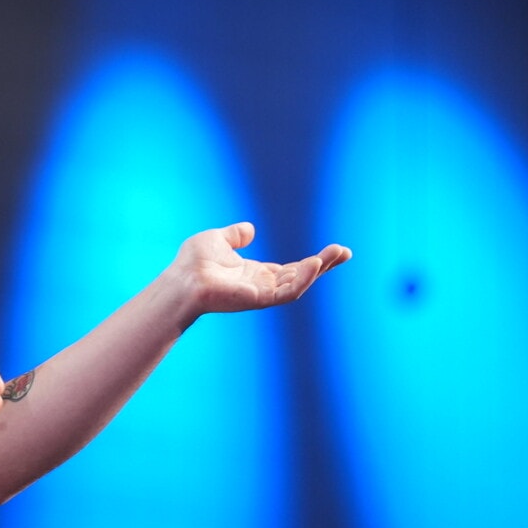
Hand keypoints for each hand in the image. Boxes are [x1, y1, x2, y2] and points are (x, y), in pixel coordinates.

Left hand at [167, 222, 349, 316]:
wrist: (181, 279)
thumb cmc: (193, 262)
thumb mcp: (218, 239)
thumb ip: (236, 235)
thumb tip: (250, 229)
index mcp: (256, 273)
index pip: (292, 268)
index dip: (313, 261)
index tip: (335, 251)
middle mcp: (263, 285)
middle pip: (301, 276)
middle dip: (324, 265)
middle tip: (345, 252)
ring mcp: (262, 293)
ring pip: (299, 284)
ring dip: (318, 270)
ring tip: (335, 254)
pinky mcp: (259, 299)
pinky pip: (287, 291)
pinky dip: (302, 279)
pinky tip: (315, 264)